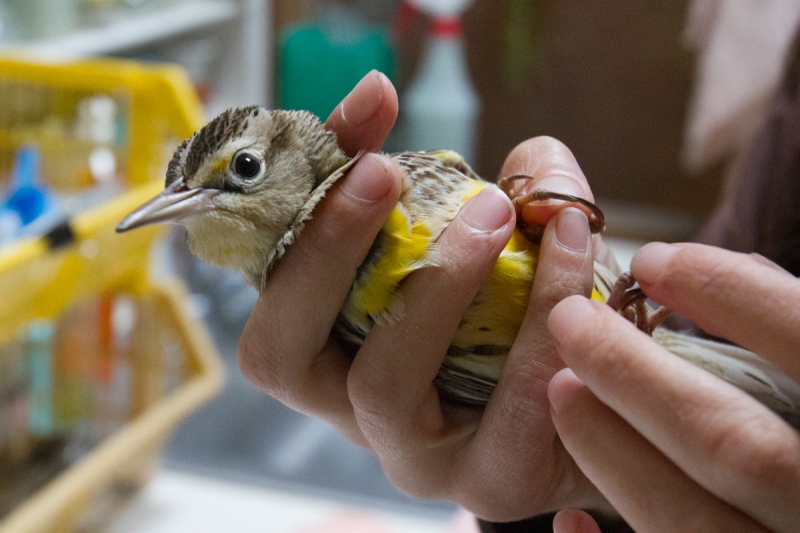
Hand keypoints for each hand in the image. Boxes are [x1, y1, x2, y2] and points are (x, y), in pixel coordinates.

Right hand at [237, 70, 612, 518]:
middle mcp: (349, 410)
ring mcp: (415, 455)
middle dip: (327, 250)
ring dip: (438, 283)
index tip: (365, 115)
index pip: (272, 287)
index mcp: (326, 349)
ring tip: (497, 210)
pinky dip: (540, 318)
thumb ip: (440, 177)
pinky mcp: (491, 482)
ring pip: (384, 384)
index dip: (300, 204)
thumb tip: (413, 108)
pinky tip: (574, 254)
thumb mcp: (468, 236)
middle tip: (389, 171)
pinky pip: (506, 409)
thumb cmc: (509, 316)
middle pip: (283, 354)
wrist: (596, 398)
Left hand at [548, 243, 799, 531]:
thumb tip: (742, 271)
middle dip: (635, 376)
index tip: (653, 260)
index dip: (731, 295)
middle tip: (571, 320)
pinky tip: (570, 519)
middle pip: (734, 446)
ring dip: (612, 451)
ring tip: (562, 390)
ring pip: (690, 519)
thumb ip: (798, 333)